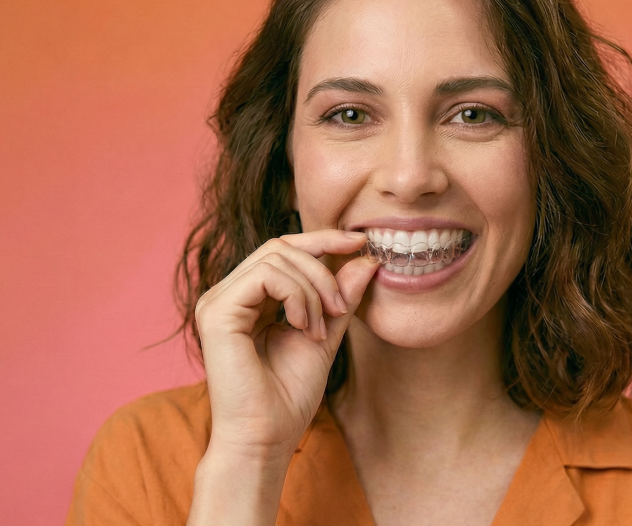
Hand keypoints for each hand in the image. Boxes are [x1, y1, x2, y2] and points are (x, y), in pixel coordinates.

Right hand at [188, 230, 376, 525]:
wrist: (265, 439)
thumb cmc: (289, 397)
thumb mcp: (326, 335)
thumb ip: (341, 298)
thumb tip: (366, 258)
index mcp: (247, 299)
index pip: (283, 249)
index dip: (322, 239)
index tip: (361, 242)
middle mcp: (227, 294)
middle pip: (281, 246)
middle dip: (323, 268)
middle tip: (342, 309)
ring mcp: (218, 301)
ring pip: (277, 256)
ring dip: (314, 289)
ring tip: (322, 329)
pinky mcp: (217, 311)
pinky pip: (267, 276)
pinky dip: (298, 296)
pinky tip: (305, 327)